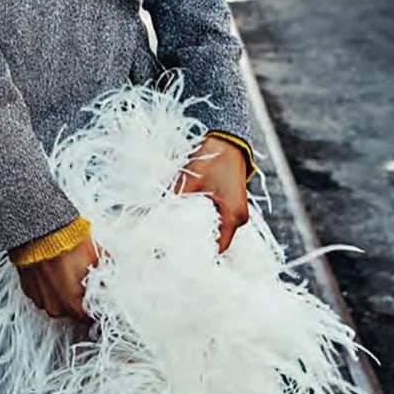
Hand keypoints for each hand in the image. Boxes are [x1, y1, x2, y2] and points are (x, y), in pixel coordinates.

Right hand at [16, 233, 99, 325]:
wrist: (42, 230)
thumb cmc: (69, 244)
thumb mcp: (99, 260)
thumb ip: (106, 277)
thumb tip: (111, 280)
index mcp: (75, 306)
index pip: (91, 319)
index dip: (96, 308)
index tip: (99, 299)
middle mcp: (56, 308)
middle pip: (73, 310)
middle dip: (79, 298)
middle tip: (83, 280)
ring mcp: (40, 299)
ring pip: (57, 302)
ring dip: (62, 291)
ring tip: (66, 271)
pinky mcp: (28, 289)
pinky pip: (43, 293)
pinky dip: (49, 284)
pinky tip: (54, 270)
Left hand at [174, 136, 249, 253]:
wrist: (227, 138)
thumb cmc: (212, 158)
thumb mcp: (190, 181)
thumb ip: (174, 201)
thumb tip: (154, 217)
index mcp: (233, 216)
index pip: (217, 248)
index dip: (198, 254)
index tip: (178, 255)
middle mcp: (239, 218)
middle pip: (217, 242)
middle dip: (196, 244)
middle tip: (173, 247)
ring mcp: (236, 212)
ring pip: (216, 232)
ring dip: (199, 233)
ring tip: (177, 236)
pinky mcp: (231, 204)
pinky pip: (218, 222)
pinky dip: (203, 223)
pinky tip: (186, 222)